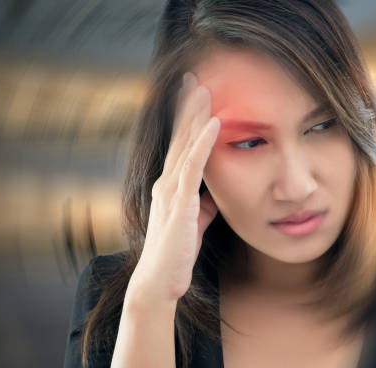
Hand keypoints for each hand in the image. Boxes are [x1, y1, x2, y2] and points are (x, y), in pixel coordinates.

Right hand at [129, 72, 219, 303]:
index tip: (196, 95)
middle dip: (188, 107)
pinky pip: (193, 166)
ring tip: (204, 89)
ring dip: (195, 115)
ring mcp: (171, 191)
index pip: (181, 145)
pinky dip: (204, 142)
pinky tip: (214, 122)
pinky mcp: (179, 202)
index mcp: (171, 186)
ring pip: (184, 145)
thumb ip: (203, 203)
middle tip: (195, 78)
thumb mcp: (195, 221)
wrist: (161, 281)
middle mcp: (167, 182)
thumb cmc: (177, 253)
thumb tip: (215, 193)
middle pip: (179, 137)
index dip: (188, 120)